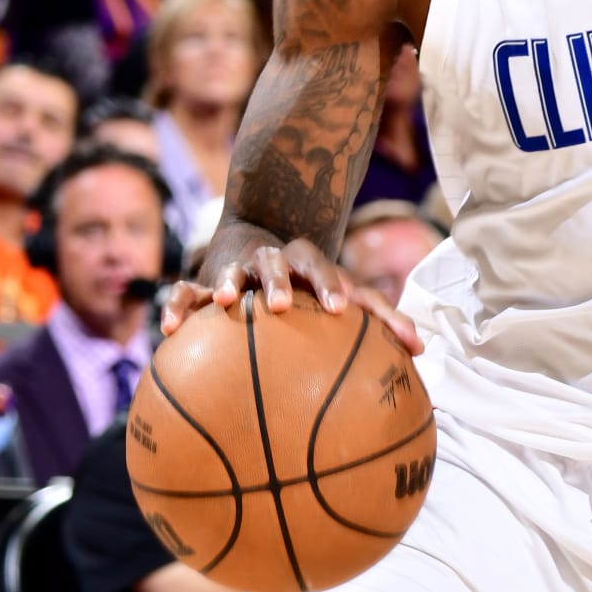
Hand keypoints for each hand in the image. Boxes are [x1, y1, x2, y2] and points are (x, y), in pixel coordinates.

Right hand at [168, 233, 422, 353]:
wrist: (255, 238)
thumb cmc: (311, 287)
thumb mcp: (340, 296)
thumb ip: (379, 321)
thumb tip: (423, 352)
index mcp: (308, 264)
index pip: (322, 266)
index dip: (330, 285)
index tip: (338, 310)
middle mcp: (273, 261)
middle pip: (276, 262)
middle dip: (279, 281)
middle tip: (281, 306)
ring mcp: (237, 269)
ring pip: (231, 270)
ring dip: (230, 282)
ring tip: (226, 301)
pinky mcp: (205, 283)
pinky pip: (187, 293)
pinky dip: (178, 306)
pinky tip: (169, 330)